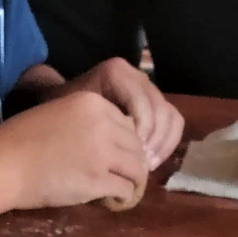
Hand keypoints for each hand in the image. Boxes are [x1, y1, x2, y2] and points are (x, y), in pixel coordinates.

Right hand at [0, 90, 147, 209]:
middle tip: (117, 179)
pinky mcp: (98, 179)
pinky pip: (126, 190)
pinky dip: (122, 199)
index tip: (110, 159)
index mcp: (91, 102)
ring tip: (116, 192)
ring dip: (130, 183)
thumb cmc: (20, 140)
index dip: (122, 145)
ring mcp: (102, 151)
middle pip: (137, 147)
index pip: (128, 124)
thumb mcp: (58, 116)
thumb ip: (88, 124)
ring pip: (137, 169)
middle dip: (131, 165)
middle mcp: (102, 123)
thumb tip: (116, 145)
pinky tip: (108, 201)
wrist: (2, 164)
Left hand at [59, 58, 183, 169]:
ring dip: (163, 143)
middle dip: (154, 139)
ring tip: (147, 164)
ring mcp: (148, 86)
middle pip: (160, 109)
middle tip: (142, 163)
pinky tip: (152, 159)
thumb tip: (128, 150)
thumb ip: (98, 124)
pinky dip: (167, 140)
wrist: (64, 100)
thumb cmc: (65, 109)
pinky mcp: (155, 100)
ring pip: (171, 115)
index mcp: (116, 72)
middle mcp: (136, 74)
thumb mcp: (75, 112)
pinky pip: (173, 119)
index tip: (130, 153)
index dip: (142, 131)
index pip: (141, 104)